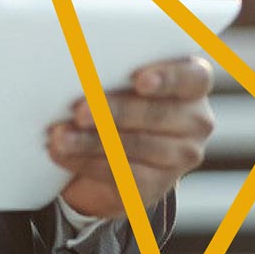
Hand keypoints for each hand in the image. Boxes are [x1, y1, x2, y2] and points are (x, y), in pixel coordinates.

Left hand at [46, 56, 214, 218]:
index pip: (193, 78)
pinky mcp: (154, 187)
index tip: (139, 81)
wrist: (116, 153)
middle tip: (79, 110)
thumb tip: (73, 66)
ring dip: (90, 141)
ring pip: (134, 146)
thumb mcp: (123, 79)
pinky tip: (62, 153)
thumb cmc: (120, 98)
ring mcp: (179, 158)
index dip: (167, 78)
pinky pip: (120, 175)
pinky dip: (85, 162)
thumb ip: (114, 70)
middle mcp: (195, 121)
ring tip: (59, 135)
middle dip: (115, 112)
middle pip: (156, 114)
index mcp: (193, 84)